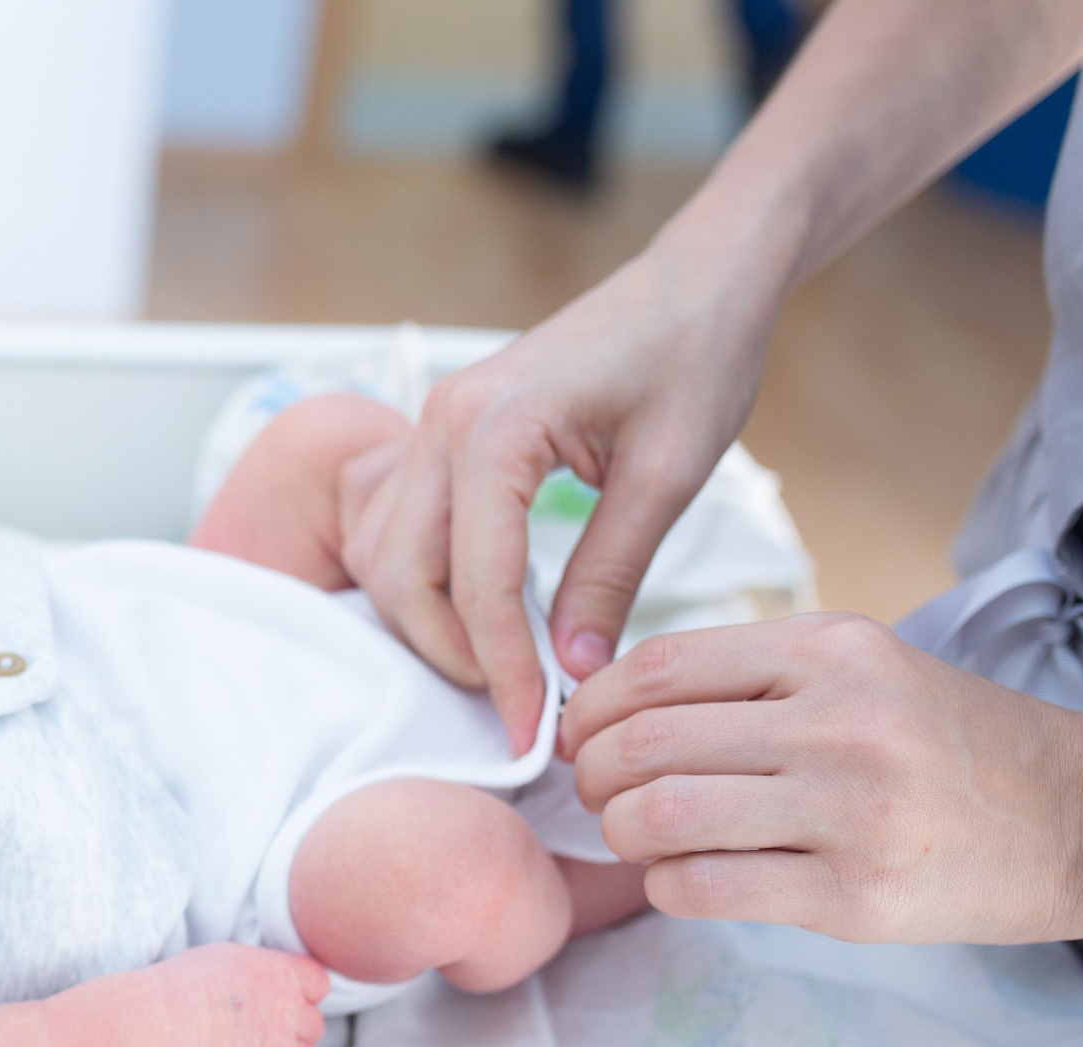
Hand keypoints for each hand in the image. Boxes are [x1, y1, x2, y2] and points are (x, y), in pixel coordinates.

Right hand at [154, 944, 330, 1046]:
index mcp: (286, 976)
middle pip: (314, 1027)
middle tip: (261, 1032)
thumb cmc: (186, 982)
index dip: (302, 993)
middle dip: (293, 1032)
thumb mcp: (231, 956)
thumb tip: (263, 981)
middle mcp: (293, 1014)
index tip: (278, 997)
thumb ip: (261, 970)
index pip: (319, 983)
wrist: (168, 1022)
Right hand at [339, 244, 775, 754]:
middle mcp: (441, 422)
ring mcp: (431, 425)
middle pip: (400, 575)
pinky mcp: (443, 435)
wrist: (696, 280)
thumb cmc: (695, 356)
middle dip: (450, 653)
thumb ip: (610, 575)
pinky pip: (401, 527)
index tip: (532, 731)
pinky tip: (486, 614)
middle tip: (517, 704)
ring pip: (386, 556)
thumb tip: (571, 672)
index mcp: (493, 427)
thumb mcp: (668, 476)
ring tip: (504, 665)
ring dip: (431, 621)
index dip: (502, 669)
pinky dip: (429, 582)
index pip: (475, 581)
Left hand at [564, 613, 1082, 943]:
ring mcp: (850, 810)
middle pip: (645, 744)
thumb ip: (748, 676)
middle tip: (599, 794)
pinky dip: (666, 885)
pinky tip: (683, 877)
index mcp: (831, 650)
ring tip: (638, 837)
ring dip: (621, 833)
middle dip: (594, 776)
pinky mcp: (855, 895)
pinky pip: (703, 887)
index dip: (593, 707)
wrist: (1081, 817)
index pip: (658, 667)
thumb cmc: (945, 744)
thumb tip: (610, 705)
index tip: (582, 735)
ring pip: (660, 815)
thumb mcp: (860, 670)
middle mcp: (840, 721)